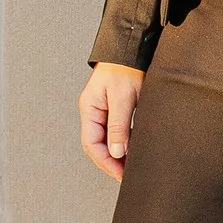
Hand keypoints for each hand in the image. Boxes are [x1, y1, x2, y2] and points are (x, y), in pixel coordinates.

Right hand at [79, 63, 144, 180]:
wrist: (132, 46)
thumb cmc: (126, 67)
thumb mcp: (123, 98)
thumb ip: (119, 126)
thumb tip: (117, 153)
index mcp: (89, 108)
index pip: (92, 144)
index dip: (106, 162)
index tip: (121, 175)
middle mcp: (93, 111)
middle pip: (97, 145)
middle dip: (111, 162)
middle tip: (127, 175)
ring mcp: (102, 109)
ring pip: (106, 139)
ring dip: (117, 154)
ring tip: (131, 166)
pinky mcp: (114, 107)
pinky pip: (115, 131)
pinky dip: (123, 143)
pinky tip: (134, 150)